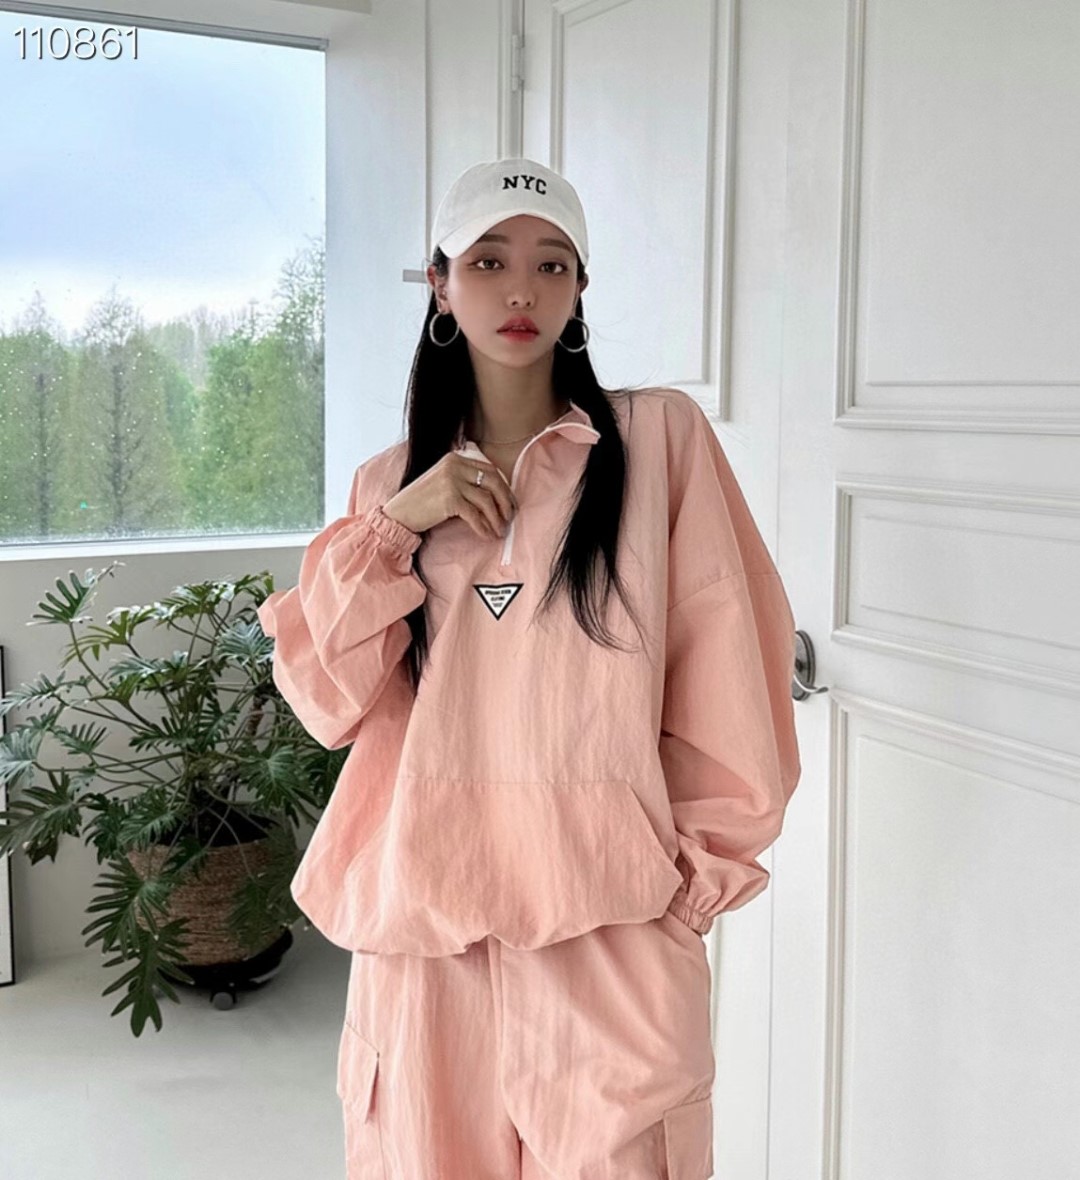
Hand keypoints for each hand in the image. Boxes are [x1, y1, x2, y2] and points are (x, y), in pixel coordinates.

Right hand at [381, 453, 517, 539]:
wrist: (399, 513)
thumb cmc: (423, 502)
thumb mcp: (444, 481)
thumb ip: (465, 479)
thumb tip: (497, 493)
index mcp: (455, 458)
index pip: (489, 470)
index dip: (504, 487)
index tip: (510, 503)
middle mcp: (454, 465)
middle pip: (493, 482)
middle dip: (505, 501)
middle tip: (510, 517)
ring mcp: (451, 481)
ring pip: (486, 500)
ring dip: (496, 518)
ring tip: (500, 531)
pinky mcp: (449, 499)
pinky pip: (475, 515)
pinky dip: (484, 527)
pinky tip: (487, 536)